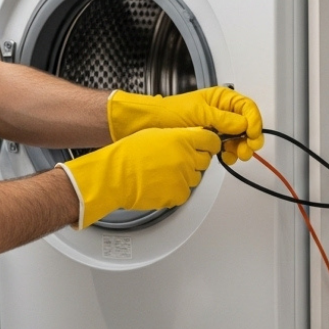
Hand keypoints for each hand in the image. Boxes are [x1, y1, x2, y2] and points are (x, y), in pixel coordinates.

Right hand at [62, 127, 220, 227]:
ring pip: (195, 178)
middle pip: (205, 161)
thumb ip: (178, 136)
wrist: (116, 176)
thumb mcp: (156, 134)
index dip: (211, 144)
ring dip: (186, 176)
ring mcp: (183, 178)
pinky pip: (185, 193)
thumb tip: (190, 138)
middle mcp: (186, 158)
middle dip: (196, 160)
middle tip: (181, 161)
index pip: (211, 141)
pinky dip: (176, 190)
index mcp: (182, 140)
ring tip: (165, 173)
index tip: (210, 147)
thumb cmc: (129, 154)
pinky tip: (162, 184)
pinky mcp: (178, 195)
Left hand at [106, 87, 263, 165]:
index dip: (254, 121)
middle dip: (250, 138)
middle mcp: (223, 112)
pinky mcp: (211, 140)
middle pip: (247, 124)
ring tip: (236, 155)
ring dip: (241, 148)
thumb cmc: (171, 113)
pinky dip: (230, 154)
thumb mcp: (198, 113)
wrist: (150, 124)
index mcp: (222, 99)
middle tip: (247, 150)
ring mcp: (218, 127)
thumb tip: (243, 124)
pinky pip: (228, 147)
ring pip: (240, 138)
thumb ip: (222, 119)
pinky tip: (225, 157)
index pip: (247, 108)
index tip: (252, 135)